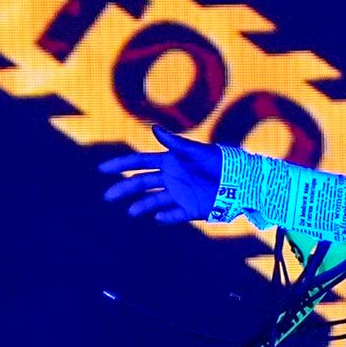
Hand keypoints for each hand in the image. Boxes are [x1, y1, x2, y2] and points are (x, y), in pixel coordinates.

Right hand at [97, 127, 220, 221]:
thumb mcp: (196, 151)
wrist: (241, 180)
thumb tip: (154, 128)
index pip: (140, 163)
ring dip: (142, 205)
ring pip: (155, 200)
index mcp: (169, 161)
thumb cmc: (219, 161)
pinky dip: (167, 217)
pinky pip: (175, 214)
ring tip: (131, 212)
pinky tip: (158, 218)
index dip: (121, 165)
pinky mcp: (191, 208)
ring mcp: (180, 194)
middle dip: (125, 189)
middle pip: (142, 183)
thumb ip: (175, 143)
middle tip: (108, 196)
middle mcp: (171, 178)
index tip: (103, 169)